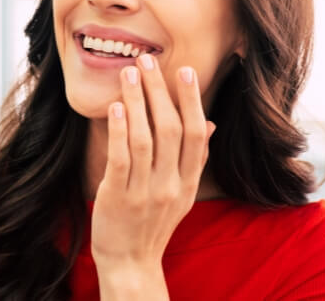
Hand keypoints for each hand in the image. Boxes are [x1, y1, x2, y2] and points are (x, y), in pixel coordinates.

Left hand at [91, 55, 214, 294]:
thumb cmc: (153, 221)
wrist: (131, 262)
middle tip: (148, 60)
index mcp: (188, 182)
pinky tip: (116, 106)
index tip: (184, 70)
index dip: (191, 101)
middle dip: (160, 91)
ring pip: (145, 139)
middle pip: (171, 130)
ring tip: (129, 73)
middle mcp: (171, 185)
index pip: (195, 135)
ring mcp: (145, 192)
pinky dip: (119, 131)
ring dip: (137, 102)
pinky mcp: (118, 197)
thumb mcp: (181, 193)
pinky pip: (121, 159)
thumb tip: (208, 123)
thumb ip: (193, 159)